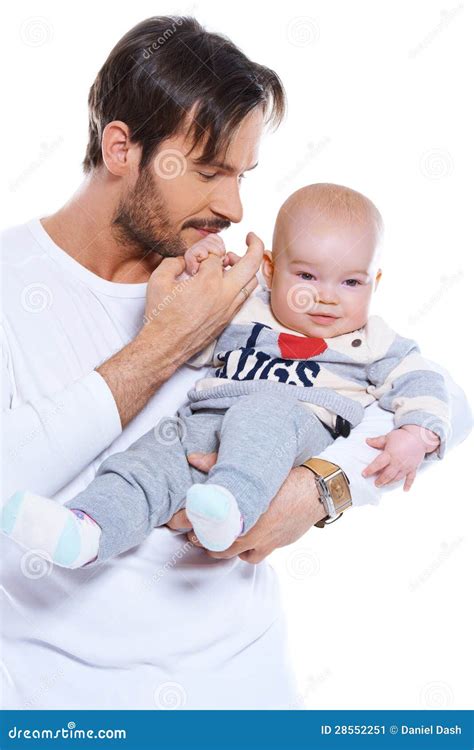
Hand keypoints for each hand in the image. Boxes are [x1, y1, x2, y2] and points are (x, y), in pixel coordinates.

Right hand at [143, 231, 263, 366]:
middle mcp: (224, 295)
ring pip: (252, 282)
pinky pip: (245, 297)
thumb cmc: (160, 317)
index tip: (198, 255)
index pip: (218, 255)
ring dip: (248, 268)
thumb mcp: (159, 280)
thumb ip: (174, 262)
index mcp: (208, 282)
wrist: (165, 347)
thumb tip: (185, 259)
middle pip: (251, 264)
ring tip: (233, 263)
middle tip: (250, 238)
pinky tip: (231, 281)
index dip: (208, 250)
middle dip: (254, 246)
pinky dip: (243, 284)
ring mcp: (229, 309)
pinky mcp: (228, 319)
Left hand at [169, 452, 325, 562]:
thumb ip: (218, 464)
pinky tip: (246, 541)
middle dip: (209, 543)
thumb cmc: (287, 477)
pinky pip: (257, 555)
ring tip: (221, 540)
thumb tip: (193, 458)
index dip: (196, 531)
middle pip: (222, 548)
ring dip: (229, 550)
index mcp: (244, 517)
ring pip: (240, 555)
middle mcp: (254, 535)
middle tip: (199, 535)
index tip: (189, 528)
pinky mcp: (277, 545)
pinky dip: (249, 551)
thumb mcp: (253, 472)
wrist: (317, 490)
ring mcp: (267, 542)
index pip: (211, 531)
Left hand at [362, 426, 438, 490]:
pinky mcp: (413, 468)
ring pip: (397, 478)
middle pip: (387, 475)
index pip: (378, 464)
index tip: (364, 474)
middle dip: (380, 480)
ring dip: (390, 483)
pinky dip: (408, 484)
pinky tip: (405, 490)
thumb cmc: (403, 436)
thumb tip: (367, 441)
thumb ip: (377, 441)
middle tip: (375, 483)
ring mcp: (406, 466)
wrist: (419, 437)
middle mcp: (398, 462)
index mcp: (390, 454)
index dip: (370, 470)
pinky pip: (411, 478)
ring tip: (384, 485)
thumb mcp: (388, 437)